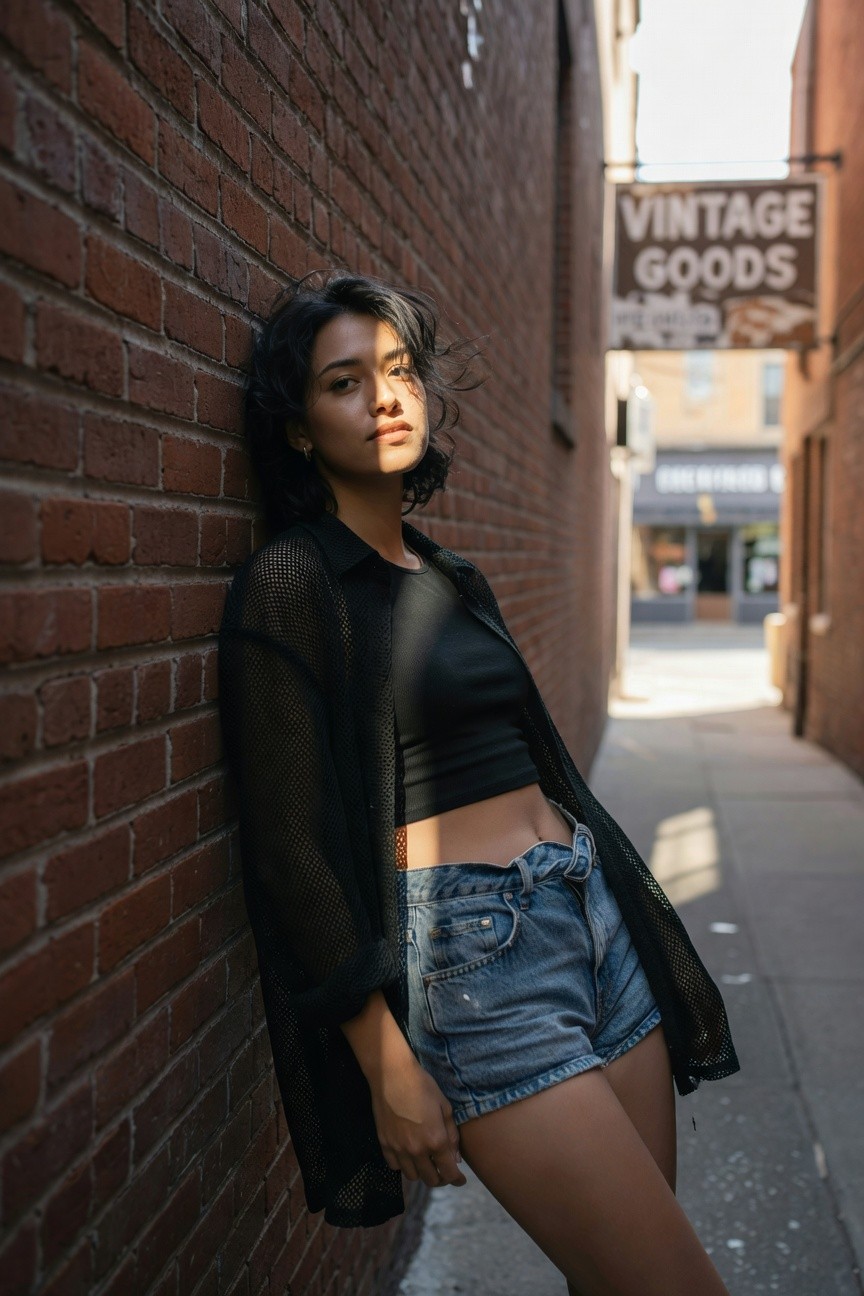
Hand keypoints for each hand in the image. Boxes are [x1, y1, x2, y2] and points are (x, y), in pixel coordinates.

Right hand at [370, 1058, 467, 1187]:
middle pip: (430, 1179)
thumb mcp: (445, 1107)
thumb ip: (452, 1136)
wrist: (392, 1075)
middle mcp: (417, 1150)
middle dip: (440, 1178)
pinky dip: (403, 1165)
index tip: (460, 1180)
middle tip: (443, 1170)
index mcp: (436, 1140)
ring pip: (412, 1176)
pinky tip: (407, 1154)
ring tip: (425, 1162)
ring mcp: (398, 1149)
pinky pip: (394, 1166)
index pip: (449, 1172)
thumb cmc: (423, 1086)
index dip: (457, 1179)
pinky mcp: (384, 1144)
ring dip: (421, 1172)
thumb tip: (455, 1159)